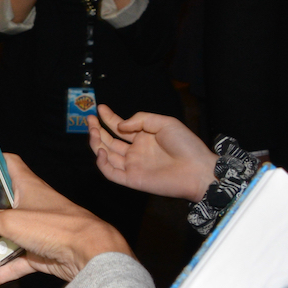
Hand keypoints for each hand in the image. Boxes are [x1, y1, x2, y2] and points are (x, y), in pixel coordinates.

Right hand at [0, 154, 131, 287]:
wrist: (89, 254)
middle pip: (0, 208)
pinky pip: (15, 262)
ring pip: (6, 239)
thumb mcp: (10, 220)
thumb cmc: (56, 226)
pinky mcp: (41, 253)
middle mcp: (31, 206)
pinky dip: (0, 271)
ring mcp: (36, 231)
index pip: (8, 164)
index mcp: (26, 186)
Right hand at [89, 105, 216, 201]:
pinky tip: (101, 151)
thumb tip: (120, 125)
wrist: (198, 169)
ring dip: (97, 143)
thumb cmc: (186, 145)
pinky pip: (111, 173)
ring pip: (107, 155)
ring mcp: (133, 166)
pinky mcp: (132, 179)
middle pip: (110, 141)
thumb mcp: (165, 122)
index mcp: (143, 137)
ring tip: (93, 130)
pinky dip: (102, 164)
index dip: (108, 118)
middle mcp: (135, 152)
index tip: (99, 108)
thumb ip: (141, 120)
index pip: (120, 128)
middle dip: (98, 129)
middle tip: (89, 119)